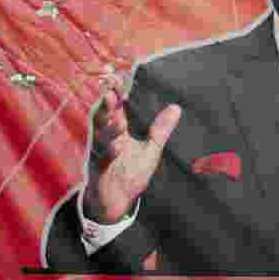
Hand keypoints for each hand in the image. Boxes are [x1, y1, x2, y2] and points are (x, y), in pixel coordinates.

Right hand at [82, 83, 180, 223]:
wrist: (116, 201)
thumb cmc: (131, 173)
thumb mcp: (151, 149)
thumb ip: (160, 129)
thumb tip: (176, 107)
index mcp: (119, 132)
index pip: (116, 109)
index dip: (116, 94)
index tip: (116, 78)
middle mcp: (109, 139)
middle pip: (105, 118)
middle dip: (106, 105)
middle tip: (110, 90)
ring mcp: (103, 154)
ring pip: (103, 137)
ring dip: (110, 127)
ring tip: (119, 118)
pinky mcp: (102, 171)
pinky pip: (105, 160)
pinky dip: (111, 152)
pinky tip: (117, 146)